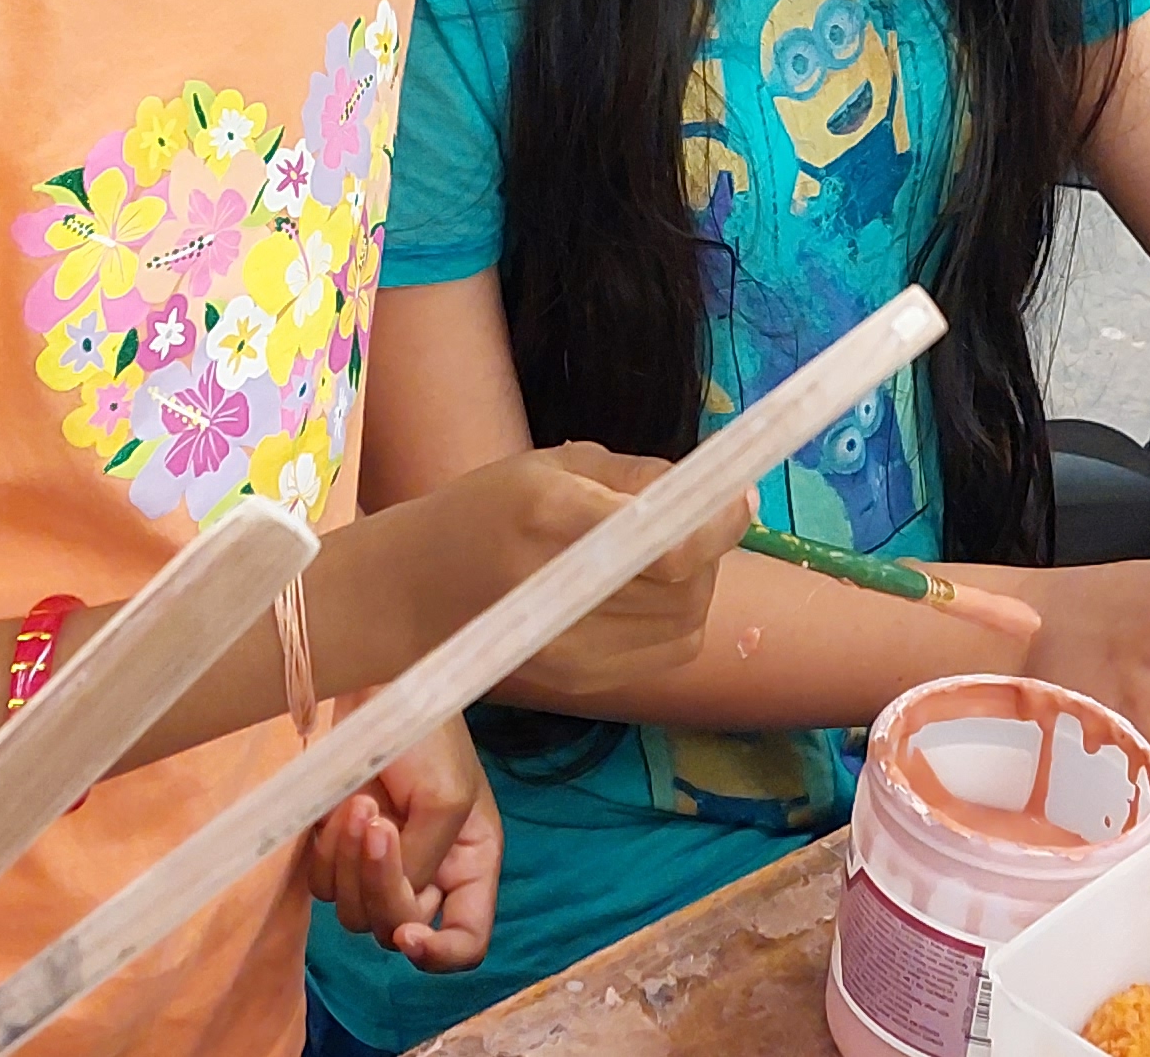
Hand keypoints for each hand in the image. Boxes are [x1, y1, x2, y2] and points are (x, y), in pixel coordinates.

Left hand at [301, 713, 499, 972]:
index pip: (466, 942)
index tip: (409, 935)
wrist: (377, 690)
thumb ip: (423, 863)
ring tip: (359, 802)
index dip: (440, 954)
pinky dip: (328, 850)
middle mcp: (429, 876)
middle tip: (378, 824)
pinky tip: (341, 804)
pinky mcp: (341, 851)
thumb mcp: (446, 800)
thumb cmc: (429, 736)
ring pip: (355, 911)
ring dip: (351, 861)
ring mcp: (382, 866)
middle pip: (399, 927)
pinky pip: (324, 884)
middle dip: (382, 883)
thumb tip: (394, 906)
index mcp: (471, 866)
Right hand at [415, 441, 751, 707]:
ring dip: (696, 582)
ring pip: (688, 619)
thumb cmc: (484, 512)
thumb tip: (723, 491)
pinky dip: (679, 615)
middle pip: (684, 584)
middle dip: (706, 547)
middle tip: (689, 519)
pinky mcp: (582, 682)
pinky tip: (647, 590)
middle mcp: (559, 590)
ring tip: (660, 553)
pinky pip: (672, 649)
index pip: (663, 544)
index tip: (737, 495)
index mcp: (547, 515)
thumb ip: (638, 476)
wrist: (412, 594)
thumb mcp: (551, 466)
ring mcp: (570, 649)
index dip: (716, 523)